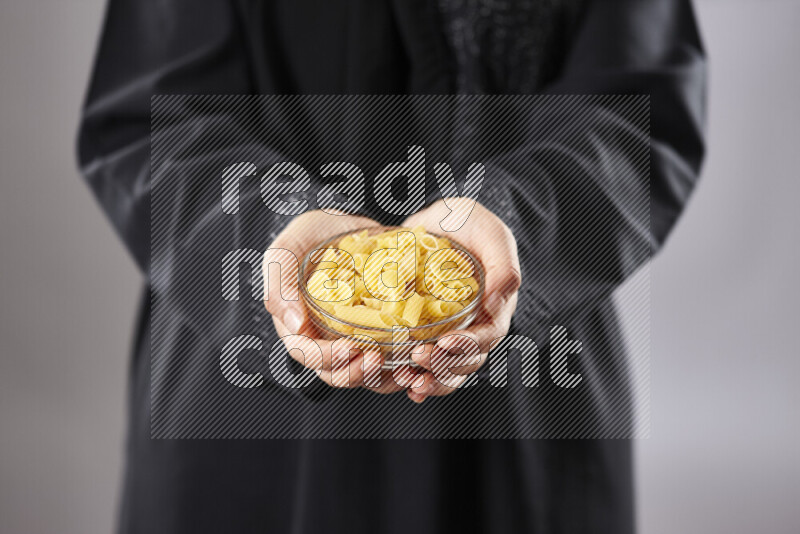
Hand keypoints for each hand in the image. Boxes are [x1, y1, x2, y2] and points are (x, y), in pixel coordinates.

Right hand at [263, 210, 410, 392]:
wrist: (343, 225)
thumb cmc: (309, 236)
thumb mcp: (286, 251)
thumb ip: (279, 284)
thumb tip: (293, 324)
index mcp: (298, 326)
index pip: (308, 355)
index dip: (328, 359)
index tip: (350, 348)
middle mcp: (325, 338)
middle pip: (336, 373)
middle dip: (357, 372)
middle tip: (377, 358)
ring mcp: (353, 338)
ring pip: (365, 374)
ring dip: (382, 377)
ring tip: (401, 366)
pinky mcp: (379, 333)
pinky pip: (390, 359)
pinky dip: (403, 366)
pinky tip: (419, 359)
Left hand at [401, 200, 521, 402]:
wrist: (437, 220)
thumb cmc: (469, 222)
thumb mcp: (490, 233)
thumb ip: (503, 267)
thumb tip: (499, 303)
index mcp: (495, 307)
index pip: (487, 336)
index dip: (468, 345)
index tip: (446, 342)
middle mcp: (474, 325)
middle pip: (466, 360)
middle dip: (444, 365)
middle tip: (419, 358)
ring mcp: (449, 331)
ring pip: (446, 369)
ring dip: (430, 379)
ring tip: (408, 380)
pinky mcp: (425, 331)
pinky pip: (423, 361)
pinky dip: (413, 375)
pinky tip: (400, 382)